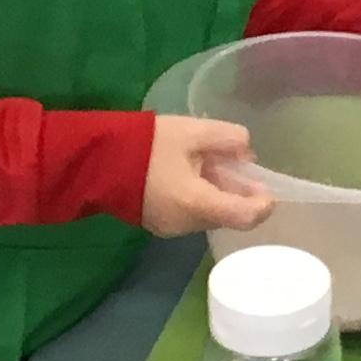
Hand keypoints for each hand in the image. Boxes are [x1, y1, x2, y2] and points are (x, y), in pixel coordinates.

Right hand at [143, 116, 274, 237]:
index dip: (263, 203)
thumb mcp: (192, 131)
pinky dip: (199, 197)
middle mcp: (187, 224)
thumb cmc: (146, 144)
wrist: (96, 161)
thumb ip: (228, 138)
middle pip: (228, 216)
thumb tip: (247, 153)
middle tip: (235, 163)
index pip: (246, 217)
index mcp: (198, 204)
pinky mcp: (159, 224)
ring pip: (209, 214)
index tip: (264, 185)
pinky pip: (191, 214)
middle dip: (238, 192)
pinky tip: (189, 172)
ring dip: (218, 193)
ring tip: (209, 162)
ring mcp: (171, 228)